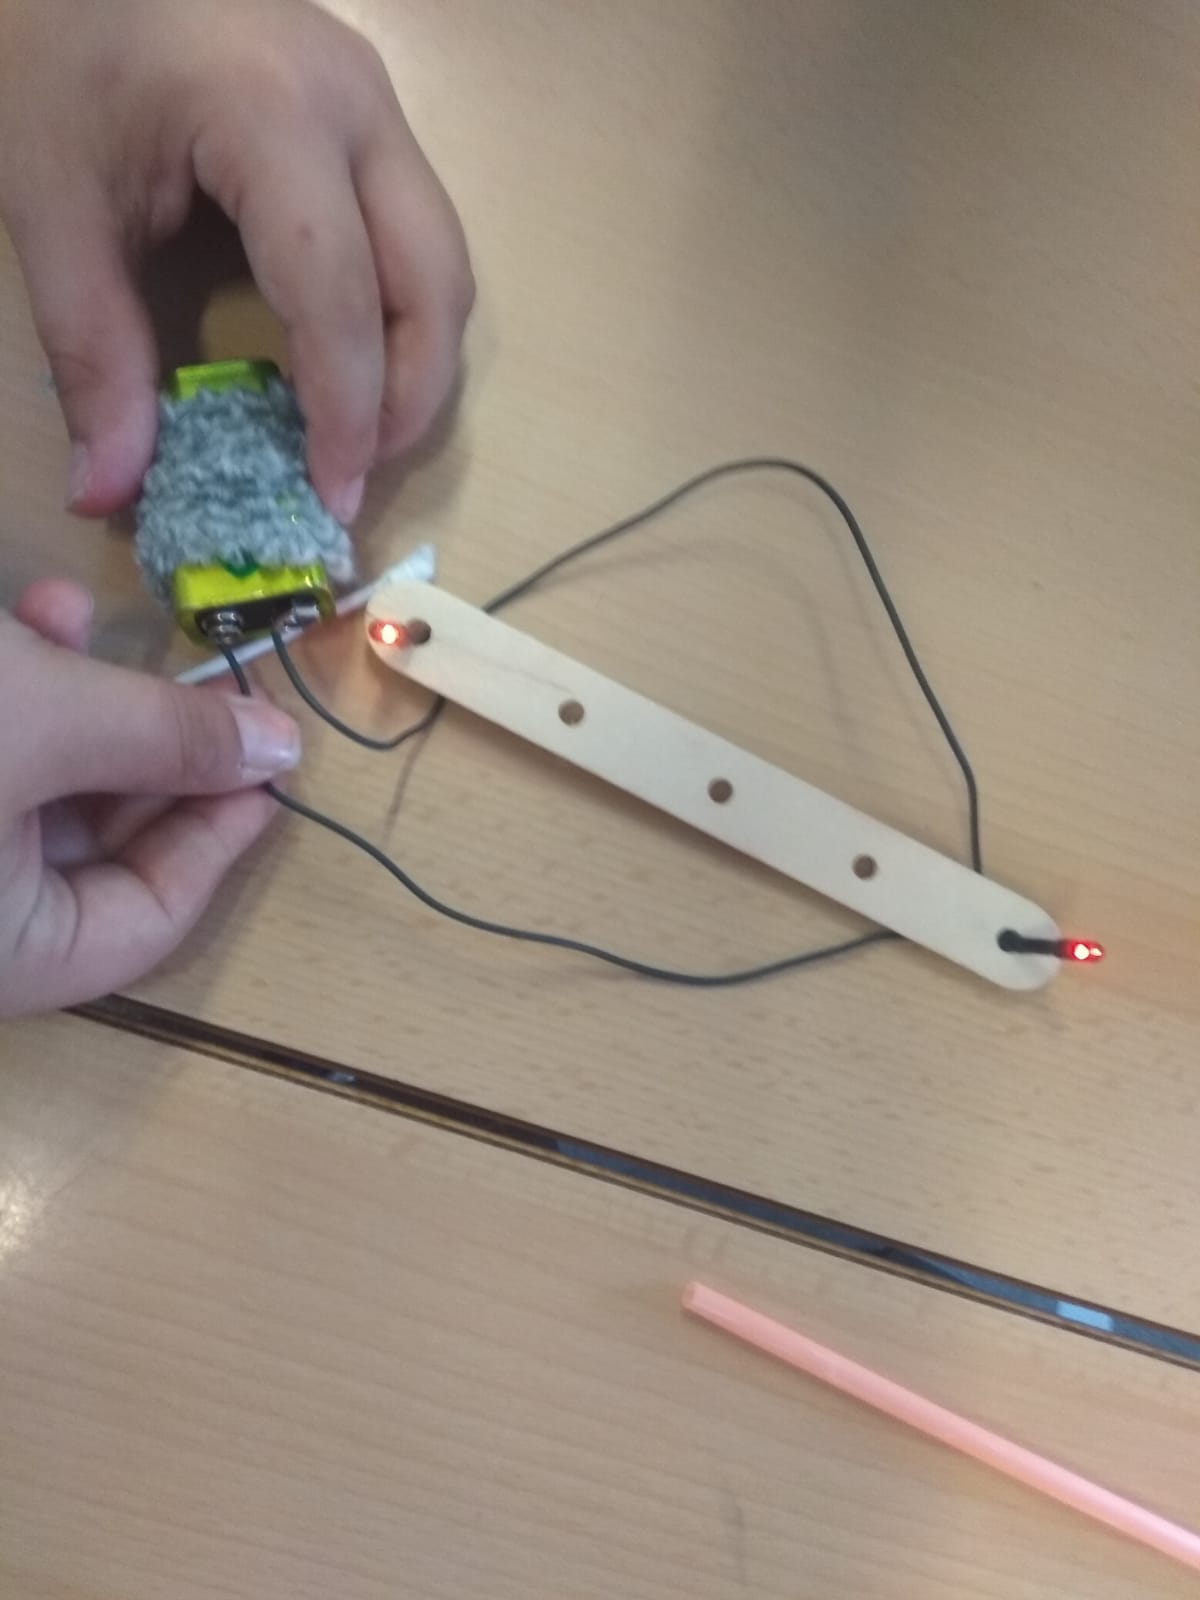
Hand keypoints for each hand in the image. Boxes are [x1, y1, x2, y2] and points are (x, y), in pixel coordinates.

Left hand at [0, 0, 472, 523]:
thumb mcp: (51, 203)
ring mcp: (379, 105)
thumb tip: (105, 492)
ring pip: (447, 261)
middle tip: (357, 476)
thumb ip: (90, 350)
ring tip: (358, 432)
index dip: (346, 407)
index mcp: (271, 111)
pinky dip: (403, 317)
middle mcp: (357, 104)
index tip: (331, 496)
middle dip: (409, 397)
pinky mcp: (376, 116)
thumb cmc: (61, 54)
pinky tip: (352, 362)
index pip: (341, 288)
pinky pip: (422, 236)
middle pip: (435, 279)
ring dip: (418, 362)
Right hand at [0, 580, 299, 1015]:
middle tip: (218, 689)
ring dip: (77, 699)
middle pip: (90, 852)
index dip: (218, 838)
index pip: (142, 924)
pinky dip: (17, 686)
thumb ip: (162, 737)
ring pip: (35, 788)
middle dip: (152, 751)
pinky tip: (38, 608)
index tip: (272, 764)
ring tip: (98, 624)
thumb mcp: (40, 724)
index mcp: (1, 958)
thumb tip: (283, 746)